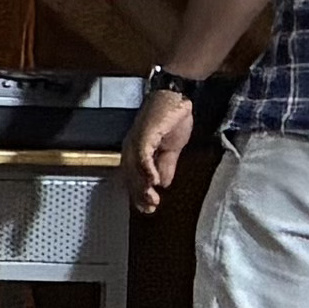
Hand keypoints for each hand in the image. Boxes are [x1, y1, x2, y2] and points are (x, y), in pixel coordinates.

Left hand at [135, 82, 197, 213]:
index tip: (148, 209)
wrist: (176, 97)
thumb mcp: (171, 149)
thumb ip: (166, 166)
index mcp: (136, 152)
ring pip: (135, 168)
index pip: (134, 177)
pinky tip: (154, 181)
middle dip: (140, 194)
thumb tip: (164, 184)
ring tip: (152, 200)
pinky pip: (143, 154)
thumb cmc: (171, 120)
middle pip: (131, 175)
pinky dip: (148, 169)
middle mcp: (131, 147)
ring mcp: (136, 140)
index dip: (139, 193)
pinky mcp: (145, 134)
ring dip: (143, 186)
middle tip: (150, 209)